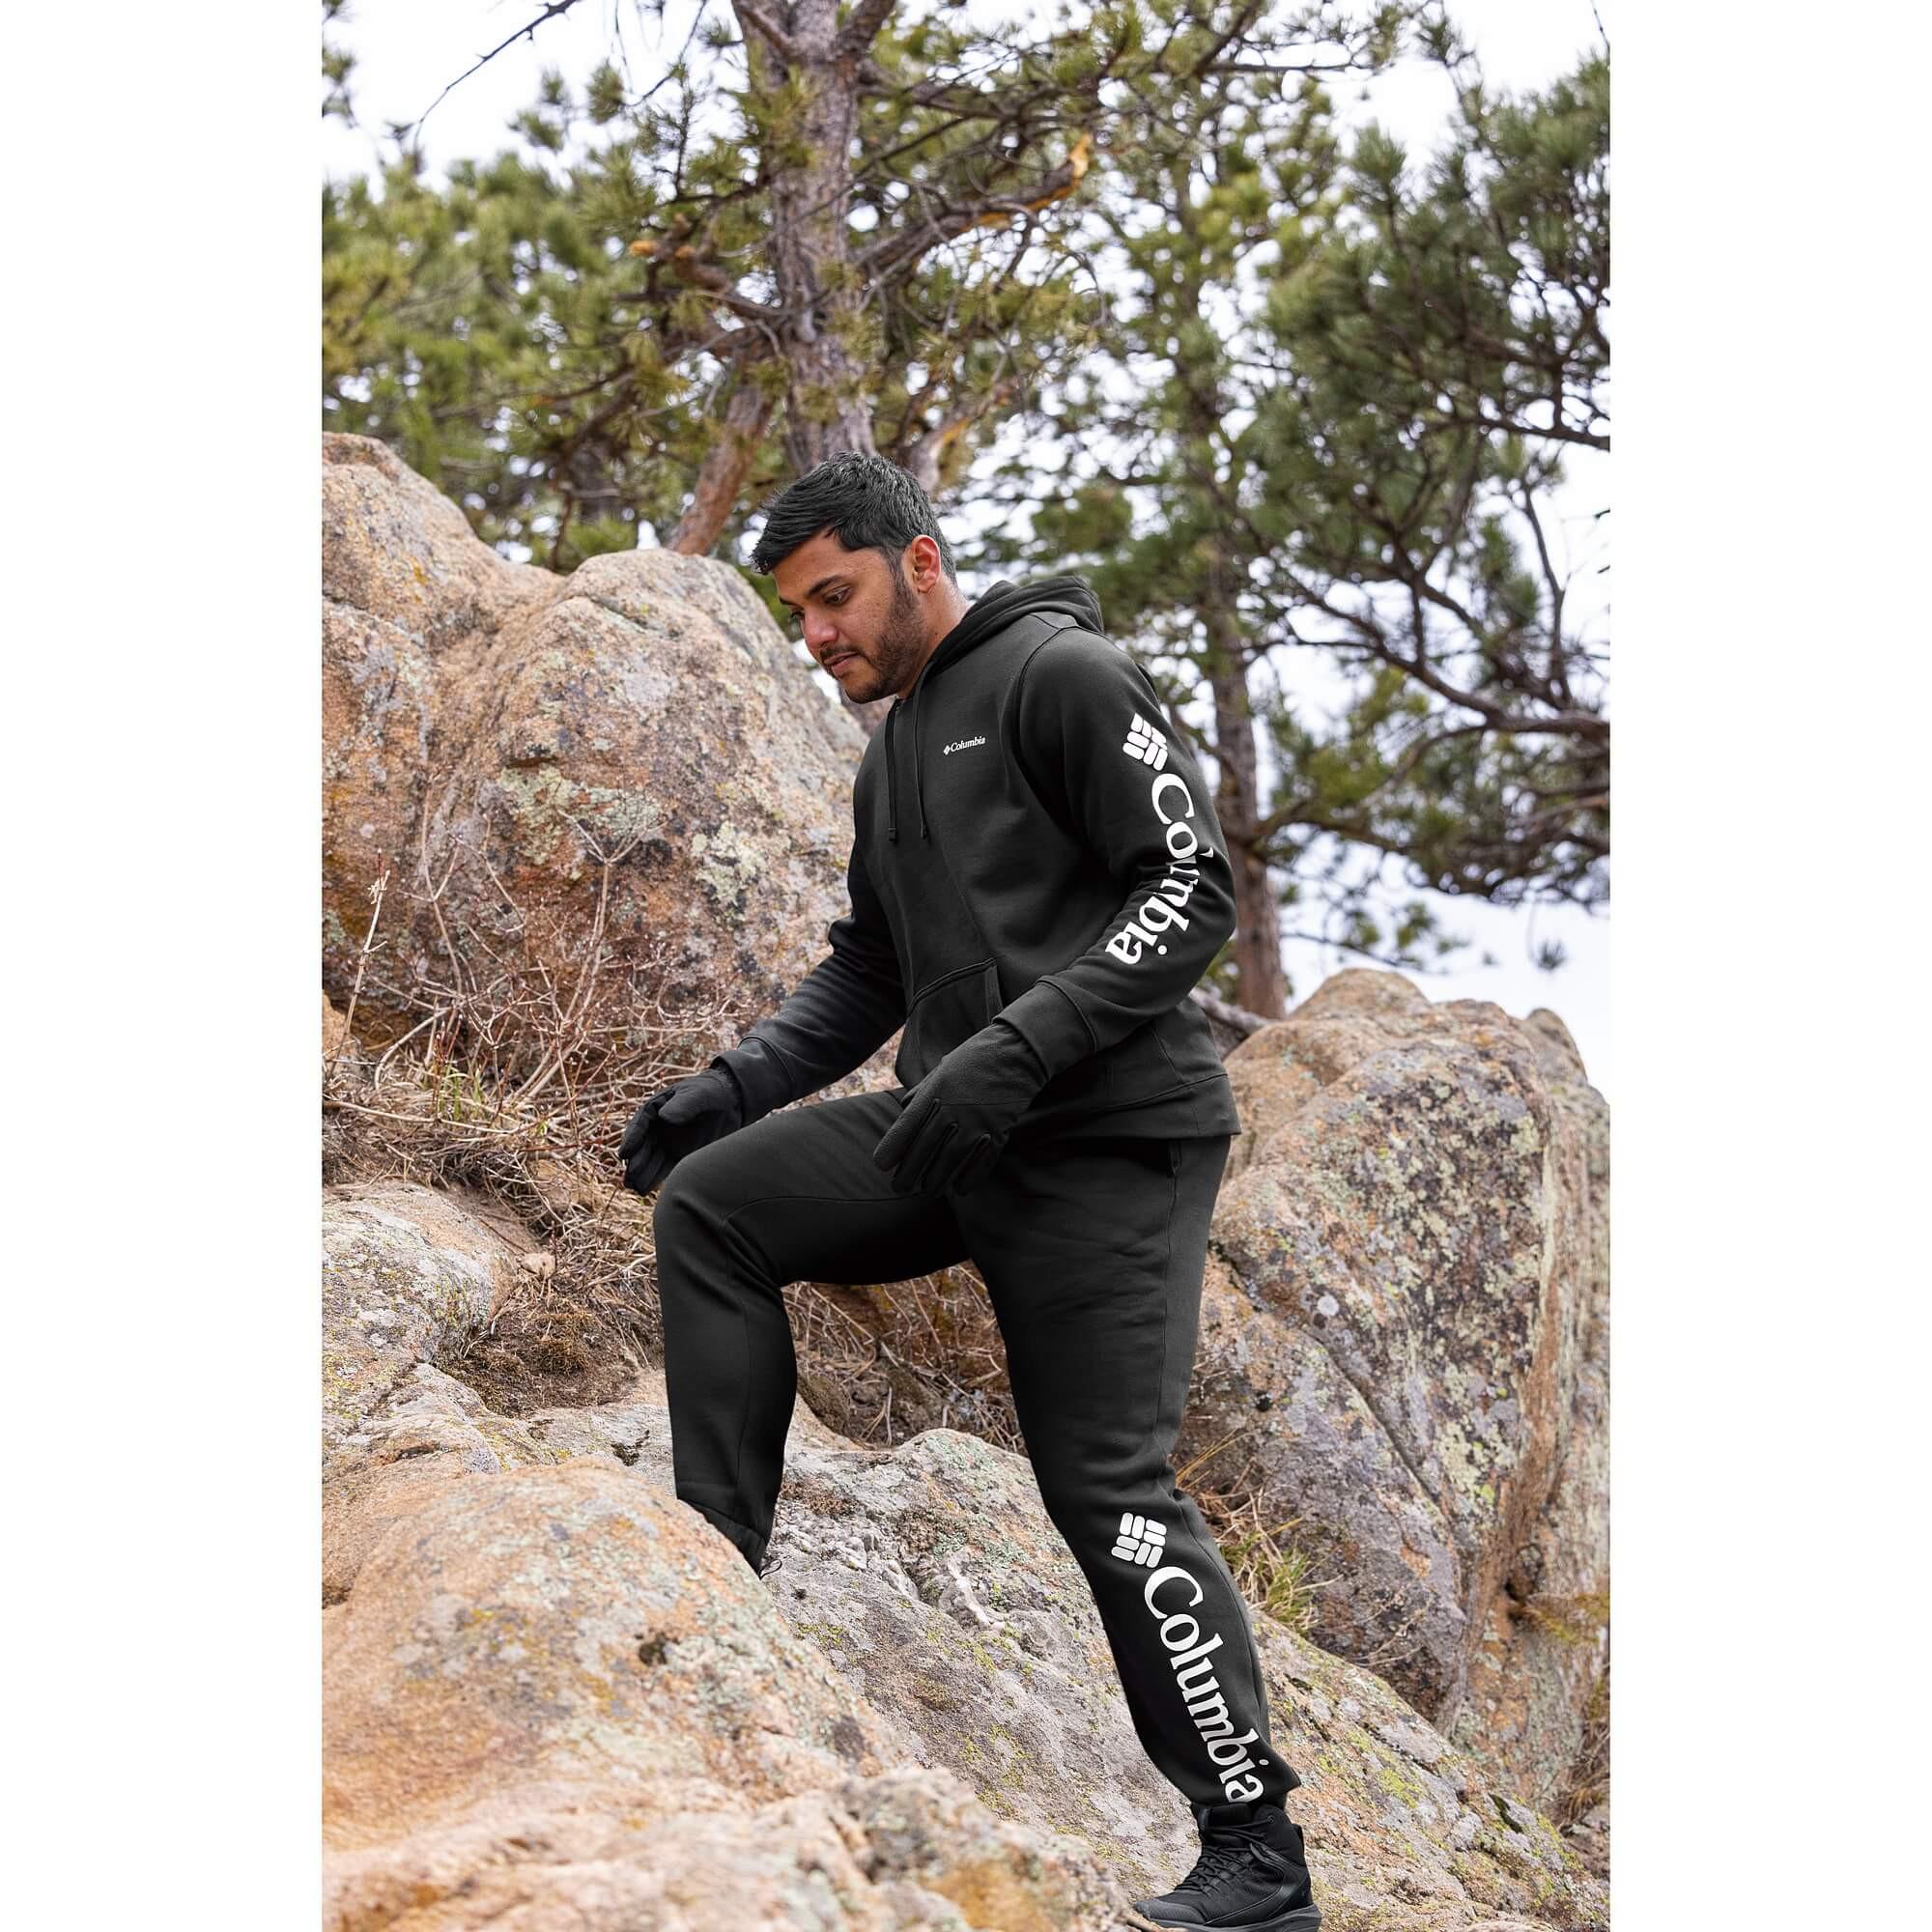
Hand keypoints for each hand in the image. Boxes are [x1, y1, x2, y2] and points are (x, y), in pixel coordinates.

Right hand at [618, 1064, 745, 1195]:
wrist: (731, 1102)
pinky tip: (646, 1190)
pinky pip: (665, 1169)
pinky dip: (655, 1179)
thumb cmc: (711, 1092)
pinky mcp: (679, 1155)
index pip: (640, 1125)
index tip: (625, 1154)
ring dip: (642, 1175)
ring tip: (635, 1188)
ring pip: (651, 1161)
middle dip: (635, 1163)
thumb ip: (684, 1104)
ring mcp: (667, 1143)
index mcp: (655, 1109)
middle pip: (643, 1147)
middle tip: (629, 1179)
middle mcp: (657, 1128)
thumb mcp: (699, 1095)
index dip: (632, 1139)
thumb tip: (665, 1117)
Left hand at [871, 1018, 1048, 1194]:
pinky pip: (981, 1161)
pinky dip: (970, 1177)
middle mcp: (951, 1111)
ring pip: (950, 1160)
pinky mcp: (997, 1131)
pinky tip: (960, 1189)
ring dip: (936, 1179)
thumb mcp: (941, 1070)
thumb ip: (922, 1092)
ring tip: (927, 1190)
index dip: (892, 1147)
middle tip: (899, 1187)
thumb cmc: (974, 1060)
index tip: (881, 1164)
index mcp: (934, 1093)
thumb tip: (904, 1109)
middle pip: (924, 1149)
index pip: (906, 1126)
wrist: (1016, 1052)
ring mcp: (975, 1123)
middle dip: (909, 1172)